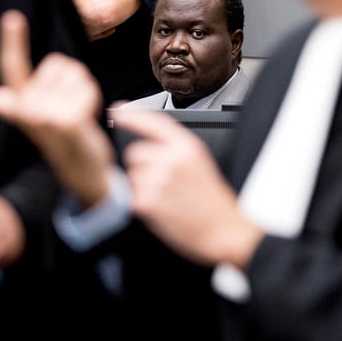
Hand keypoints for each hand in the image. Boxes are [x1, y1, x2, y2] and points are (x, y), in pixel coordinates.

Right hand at [0, 10, 115, 204]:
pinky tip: (87, 116)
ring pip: (74, 71)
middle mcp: (28, 110)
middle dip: (70, 80)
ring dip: (82, 87)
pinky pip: (86, 85)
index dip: (12, 42)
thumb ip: (22, 101)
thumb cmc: (65, 139)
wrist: (85, 172)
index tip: (12, 16)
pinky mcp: (68, 119)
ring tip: (77, 111)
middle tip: (69, 108)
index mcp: (19, 105)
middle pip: (55, 64)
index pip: (12, 68)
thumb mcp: (41, 119)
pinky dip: (93, 96)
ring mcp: (47, 115)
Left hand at [114, 108, 262, 267]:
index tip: (117, 111)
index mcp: (186, 146)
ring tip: (167, 197)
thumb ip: (174, 148)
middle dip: (142, 165)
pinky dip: (143, 204)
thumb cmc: (213, 199)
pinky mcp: (148, 202)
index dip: (132, 115)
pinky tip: (163, 209)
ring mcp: (158, 180)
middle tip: (162, 181)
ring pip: (133, 175)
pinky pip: (132, 196)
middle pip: (135, 152)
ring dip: (142, 186)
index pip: (153, 122)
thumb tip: (147, 142)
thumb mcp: (200, 161)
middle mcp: (171, 159)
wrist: (223, 229)